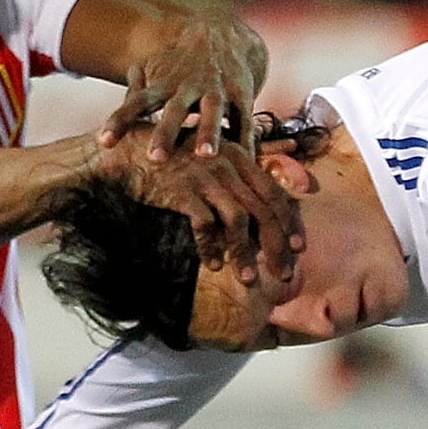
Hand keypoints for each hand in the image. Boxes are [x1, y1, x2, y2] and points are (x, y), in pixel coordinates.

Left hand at [98, 10, 265, 168]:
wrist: (224, 36)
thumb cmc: (180, 65)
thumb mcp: (154, 73)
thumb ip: (134, 95)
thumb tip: (110, 124)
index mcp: (163, 84)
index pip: (136, 103)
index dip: (120, 121)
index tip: (105, 142)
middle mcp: (189, 86)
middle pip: (174, 110)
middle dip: (165, 133)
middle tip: (155, 158)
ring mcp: (217, 89)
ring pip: (212, 112)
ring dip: (208, 132)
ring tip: (205, 156)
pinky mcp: (242, 95)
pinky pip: (244, 120)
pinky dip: (245, 140)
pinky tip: (245, 160)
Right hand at [99, 118, 301, 285]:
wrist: (128, 149)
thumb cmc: (171, 159)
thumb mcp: (209, 161)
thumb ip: (234, 180)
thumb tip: (255, 215)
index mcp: (238, 156)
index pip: (274, 192)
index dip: (290, 222)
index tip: (299, 248)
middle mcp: (226, 163)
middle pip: (263, 210)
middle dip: (277, 245)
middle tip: (283, 273)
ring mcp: (204, 176)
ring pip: (238, 221)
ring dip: (244, 254)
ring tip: (248, 279)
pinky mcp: (181, 189)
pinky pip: (204, 225)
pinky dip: (210, 248)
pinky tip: (212, 265)